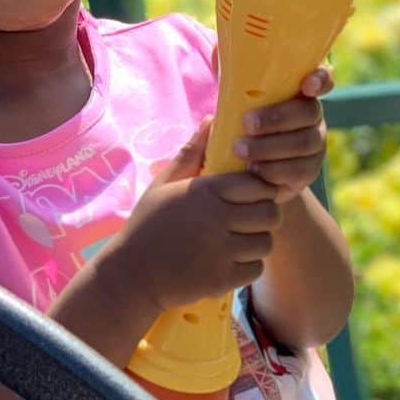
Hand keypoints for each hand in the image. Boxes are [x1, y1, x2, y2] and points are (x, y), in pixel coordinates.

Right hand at [107, 118, 282, 311]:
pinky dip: (248, 266)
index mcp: (205, 192)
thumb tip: (212, 118)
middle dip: (265, 214)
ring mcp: (221, 252)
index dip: (260, 187)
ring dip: (257, 241)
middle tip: (251, 217)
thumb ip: (193, 152)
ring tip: (240, 239)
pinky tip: (231, 260)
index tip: (251, 193)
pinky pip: (256, 269)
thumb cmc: (147, 224)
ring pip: (266, 242)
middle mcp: (217, 220)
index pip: (258, 183)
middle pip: (270, 212)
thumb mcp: (165, 184)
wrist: (129, 276)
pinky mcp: (222, 280)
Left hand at [234, 65, 332, 204]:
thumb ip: (230, 71)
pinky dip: (275, 171)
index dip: (320, 80)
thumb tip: (220, 46)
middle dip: (278, 118)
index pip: (322, 78)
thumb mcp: (234, 94)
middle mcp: (313, 115)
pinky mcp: (308, 170)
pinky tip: (254, 170)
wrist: (244, 164)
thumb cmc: (241, 119)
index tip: (306, 85)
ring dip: (271, 147)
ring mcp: (314, 143)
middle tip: (247, 123)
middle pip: (309, 113)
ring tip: (240, 150)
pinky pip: (299, 171)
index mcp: (299, 91)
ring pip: (304, 143)